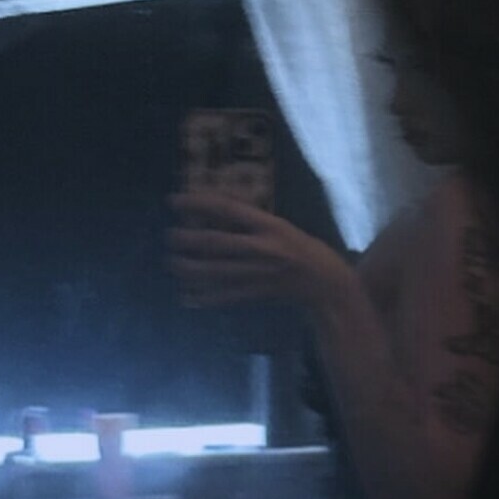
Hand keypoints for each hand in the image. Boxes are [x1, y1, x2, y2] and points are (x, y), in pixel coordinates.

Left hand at [166, 185, 351, 312]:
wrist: (328, 284)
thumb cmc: (303, 248)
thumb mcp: (280, 225)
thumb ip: (250, 217)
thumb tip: (216, 201)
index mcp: (270, 227)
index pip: (228, 210)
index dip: (199, 204)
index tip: (175, 201)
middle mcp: (264, 249)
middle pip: (219, 243)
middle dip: (190, 240)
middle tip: (170, 236)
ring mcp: (261, 274)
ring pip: (218, 272)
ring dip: (191, 269)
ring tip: (173, 263)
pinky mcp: (260, 294)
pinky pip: (228, 296)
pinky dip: (207, 297)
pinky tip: (188, 296)